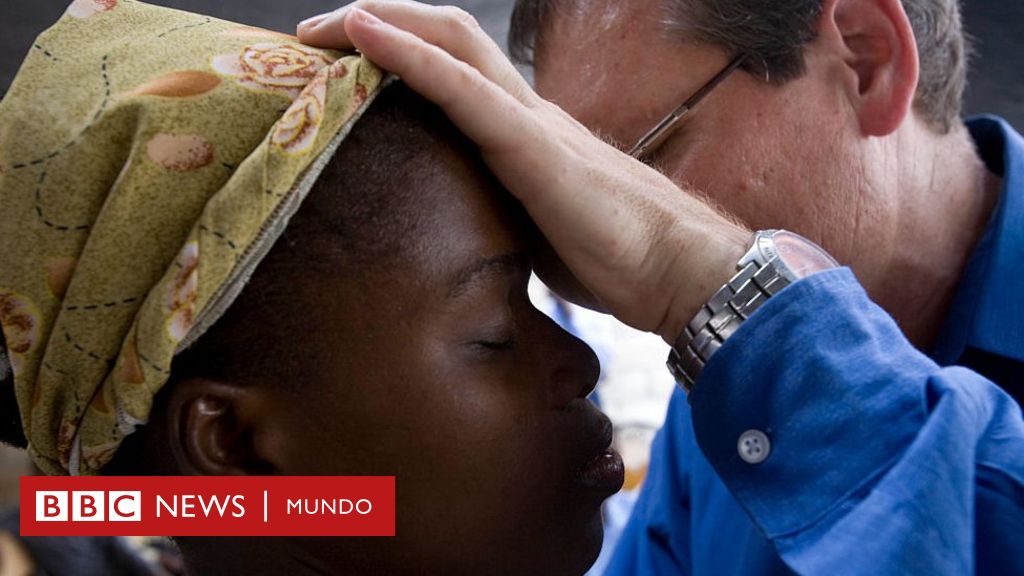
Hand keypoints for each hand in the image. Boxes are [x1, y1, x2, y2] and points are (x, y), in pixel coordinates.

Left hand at [297, 2, 749, 342]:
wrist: (680, 272)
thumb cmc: (617, 259)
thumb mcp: (539, 231)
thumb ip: (501, 213)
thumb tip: (458, 235)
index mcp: (525, 133)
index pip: (455, 69)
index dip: (398, 53)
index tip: (339, 64)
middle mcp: (526, 113)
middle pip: (446, 38)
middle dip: (377, 23)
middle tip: (312, 37)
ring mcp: (531, 124)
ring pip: (451, 46)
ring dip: (381, 24)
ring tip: (320, 29)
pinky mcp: (534, 150)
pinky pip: (463, 89)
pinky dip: (409, 55)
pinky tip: (365, 34)